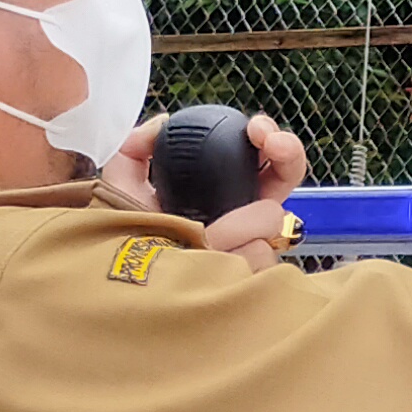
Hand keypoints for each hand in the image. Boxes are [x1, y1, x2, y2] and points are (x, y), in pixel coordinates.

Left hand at [100, 111, 309, 254]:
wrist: (130, 290)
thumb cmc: (130, 243)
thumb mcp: (122, 190)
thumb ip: (133, 151)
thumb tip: (162, 122)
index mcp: (225, 188)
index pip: (262, 154)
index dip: (267, 136)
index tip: (258, 131)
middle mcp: (248, 213)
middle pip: (288, 173)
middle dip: (287, 153)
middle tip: (272, 144)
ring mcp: (259, 243)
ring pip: (271, 216)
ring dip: (239, 224)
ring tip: (207, 238)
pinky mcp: (260, 273)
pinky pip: (261, 251)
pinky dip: (235, 251)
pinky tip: (215, 259)